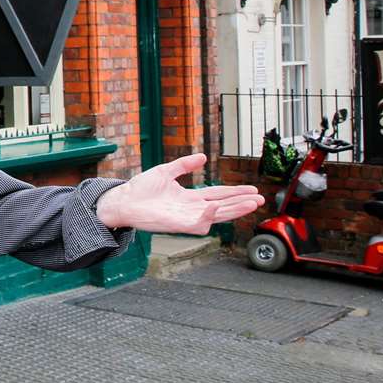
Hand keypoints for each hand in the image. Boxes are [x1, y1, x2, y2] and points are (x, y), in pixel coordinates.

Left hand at [94, 153, 262, 233]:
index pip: (218, 194)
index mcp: (190, 197)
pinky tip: (216, 207)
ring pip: (216, 216)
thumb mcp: (166, 171)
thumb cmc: (141, 189)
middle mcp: (191, 209)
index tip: (252, 189)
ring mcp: (186, 217)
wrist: (122, 200)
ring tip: (250, 203)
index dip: (235, 192)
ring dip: (233, 210)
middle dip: (241, 203)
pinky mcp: (177, 225)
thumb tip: (203, 157)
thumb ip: (184, 165)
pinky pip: (198, 223)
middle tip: (260, 199)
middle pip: (223, 206)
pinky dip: (208, 216)